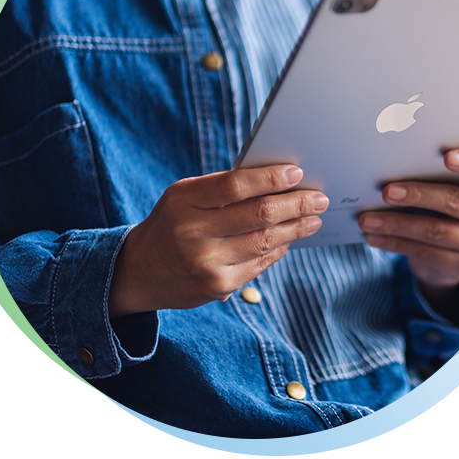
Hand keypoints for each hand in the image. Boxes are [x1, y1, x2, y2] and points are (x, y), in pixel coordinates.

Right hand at [108, 165, 327, 316]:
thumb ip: (222, 188)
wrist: (140, 270)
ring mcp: (207, 263)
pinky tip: (290, 238)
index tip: (296, 172)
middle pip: (259, 215)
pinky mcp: (218, 286)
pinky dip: (280, 248)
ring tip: (313, 218)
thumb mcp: (184, 196)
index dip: (270, 178)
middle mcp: (193, 233)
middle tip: (318, 198)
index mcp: (184, 201)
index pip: (235, 185)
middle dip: (296, 204)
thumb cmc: (172, 222)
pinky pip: (260, 263)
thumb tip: (276, 181)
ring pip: (266, 241)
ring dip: (296, 228)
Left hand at [357, 150, 458, 301]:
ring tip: (367, 219)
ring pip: (436, 231)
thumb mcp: (454, 180)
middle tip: (386, 191)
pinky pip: (427, 254)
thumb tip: (394, 157)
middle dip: (418, 195)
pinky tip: (374, 237)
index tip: (446, 157)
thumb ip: (437, 168)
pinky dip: (395, 244)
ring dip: (396, 224)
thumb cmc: (452, 194)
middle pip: (457, 201)